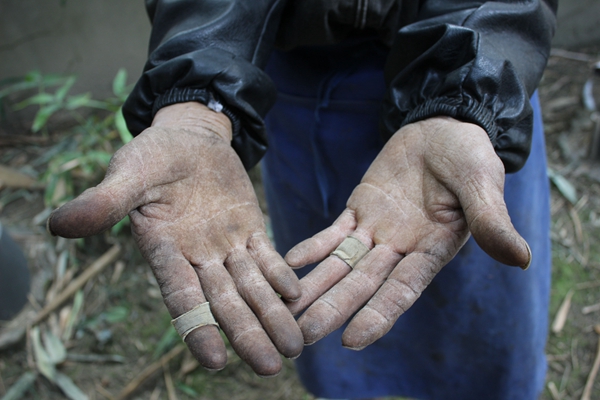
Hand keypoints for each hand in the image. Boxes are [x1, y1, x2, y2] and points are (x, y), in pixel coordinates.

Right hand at [47, 103, 302, 375]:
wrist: (190, 138)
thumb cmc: (153, 155)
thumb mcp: (128, 172)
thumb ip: (104, 202)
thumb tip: (57, 224)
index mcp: (164, 249)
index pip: (181, 296)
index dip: (197, 326)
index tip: (216, 360)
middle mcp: (197, 256)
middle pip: (225, 301)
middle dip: (247, 333)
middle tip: (271, 367)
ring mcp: (226, 244)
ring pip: (251, 286)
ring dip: (272, 314)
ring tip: (294, 347)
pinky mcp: (249, 229)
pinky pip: (267, 257)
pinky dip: (281, 274)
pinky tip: (297, 295)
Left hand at [285, 117, 530, 348]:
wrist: (442, 128)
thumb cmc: (469, 155)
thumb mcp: (482, 182)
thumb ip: (491, 220)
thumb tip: (520, 258)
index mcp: (433, 248)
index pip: (403, 289)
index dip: (379, 314)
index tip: (352, 341)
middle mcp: (402, 248)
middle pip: (363, 283)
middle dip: (334, 307)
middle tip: (301, 335)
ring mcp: (378, 229)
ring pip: (343, 263)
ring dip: (317, 285)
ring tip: (287, 310)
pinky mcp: (361, 208)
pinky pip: (334, 232)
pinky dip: (315, 246)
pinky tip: (290, 261)